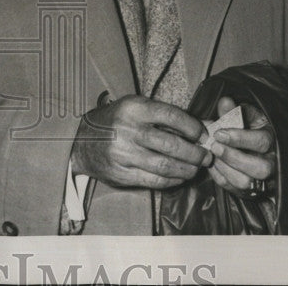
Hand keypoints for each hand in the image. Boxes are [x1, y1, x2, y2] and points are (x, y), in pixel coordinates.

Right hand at [70, 95, 211, 189]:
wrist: (81, 141)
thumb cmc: (115, 121)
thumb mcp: (133, 107)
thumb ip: (161, 115)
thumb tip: (198, 127)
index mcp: (133, 108)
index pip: (171, 116)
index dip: (193, 127)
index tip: (204, 134)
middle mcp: (128, 130)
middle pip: (171, 145)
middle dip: (195, 153)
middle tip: (206, 156)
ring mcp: (124, 154)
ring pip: (165, 166)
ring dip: (187, 169)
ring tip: (196, 168)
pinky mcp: (121, 174)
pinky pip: (154, 180)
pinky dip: (171, 180)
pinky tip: (179, 177)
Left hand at [206, 96, 275, 197]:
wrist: (254, 143)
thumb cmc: (249, 126)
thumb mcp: (245, 114)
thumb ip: (234, 110)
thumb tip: (224, 102)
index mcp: (274, 139)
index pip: (262, 142)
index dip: (239, 138)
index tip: (219, 133)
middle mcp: (274, 162)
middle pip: (260, 168)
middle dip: (233, 158)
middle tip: (214, 146)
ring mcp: (265, 180)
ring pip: (247, 183)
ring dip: (225, 169)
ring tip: (212, 155)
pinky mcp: (252, 191)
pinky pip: (235, 190)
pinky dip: (220, 177)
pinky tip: (212, 163)